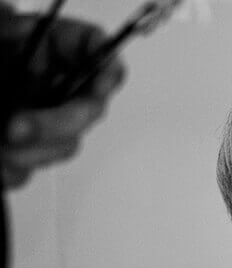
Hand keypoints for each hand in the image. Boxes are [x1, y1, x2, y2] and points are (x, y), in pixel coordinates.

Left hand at [1, 10, 125, 188]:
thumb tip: (6, 9)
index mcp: (36, 45)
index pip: (93, 49)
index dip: (106, 64)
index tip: (100, 81)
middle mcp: (39, 83)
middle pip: (85, 108)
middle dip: (55, 124)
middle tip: (16, 130)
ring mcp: (28, 120)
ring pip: (59, 146)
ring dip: (29, 152)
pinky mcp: (11, 154)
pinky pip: (24, 171)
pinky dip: (7, 170)